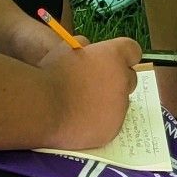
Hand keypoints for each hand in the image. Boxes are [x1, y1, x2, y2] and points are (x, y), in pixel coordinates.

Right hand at [46, 35, 140, 152]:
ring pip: (120, 103)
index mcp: (114, 56)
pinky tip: (80, 121)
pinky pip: (110, 124)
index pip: (133, 51)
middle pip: (130, 78)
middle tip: (94, 84)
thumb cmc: (51, 73)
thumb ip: (84, 46)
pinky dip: (100, 122)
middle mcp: (123, 81)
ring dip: (107, 102)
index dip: (123, 55)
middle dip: (116, 80)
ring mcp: (119, 108)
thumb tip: (88, 50)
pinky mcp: (112, 130)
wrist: (43, 107)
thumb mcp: (65, 48)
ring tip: (82, 105)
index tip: (111, 61)